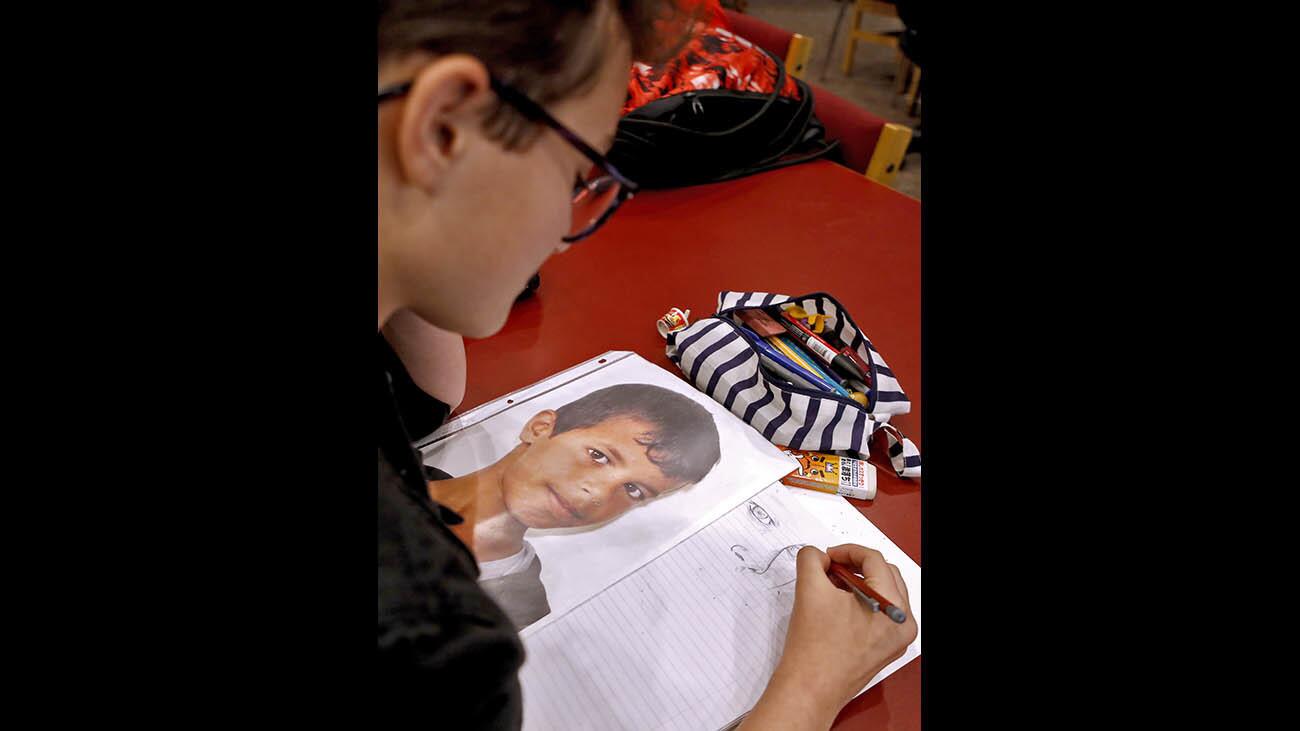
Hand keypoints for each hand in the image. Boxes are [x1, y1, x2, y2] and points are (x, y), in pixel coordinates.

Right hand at [741, 544, 916, 730]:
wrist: (810, 688)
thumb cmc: (814, 650)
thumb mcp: (809, 590)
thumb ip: (811, 560)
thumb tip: (817, 555)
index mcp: (893, 607)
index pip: (874, 561)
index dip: (846, 551)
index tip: (828, 555)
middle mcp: (902, 623)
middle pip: (884, 575)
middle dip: (854, 566)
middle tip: (830, 567)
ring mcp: (896, 638)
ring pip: (882, 593)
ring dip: (857, 583)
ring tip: (831, 587)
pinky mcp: (885, 648)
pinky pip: (879, 614)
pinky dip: (860, 602)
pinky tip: (837, 606)